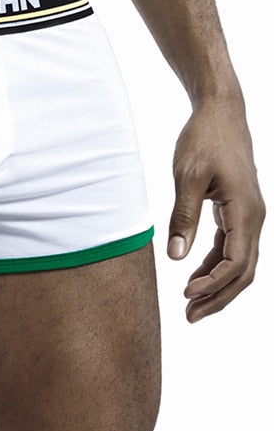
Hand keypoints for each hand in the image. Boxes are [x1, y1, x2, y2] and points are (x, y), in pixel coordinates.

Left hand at [167, 97, 264, 321]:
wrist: (220, 114)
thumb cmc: (203, 140)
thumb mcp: (187, 176)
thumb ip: (183, 217)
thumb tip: (177, 257)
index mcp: (246, 211)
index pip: (237, 262)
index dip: (214, 283)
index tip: (186, 294)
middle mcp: (254, 218)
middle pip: (243, 272)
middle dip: (218, 297)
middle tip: (190, 316)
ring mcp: (248, 216)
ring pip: (239, 263)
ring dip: (217, 285)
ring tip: (189, 304)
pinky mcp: (238, 212)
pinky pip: (231, 248)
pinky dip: (215, 265)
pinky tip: (194, 276)